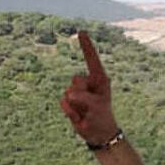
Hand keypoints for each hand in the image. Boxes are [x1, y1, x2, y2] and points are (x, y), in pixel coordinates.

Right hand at [60, 31, 118, 146]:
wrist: (97, 133)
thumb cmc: (102, 116)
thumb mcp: (97, 106)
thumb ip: (83, 97)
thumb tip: (68, 93)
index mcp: (99, 78)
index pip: (91, 59)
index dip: (86, 46)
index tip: (81, 32)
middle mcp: (87, 82)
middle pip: (76, 80)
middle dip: (82, 94)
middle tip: (90, 106)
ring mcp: (77, 91)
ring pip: (68, 92)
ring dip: (77, 106)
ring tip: (86, 112)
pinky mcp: (68, 101)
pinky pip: (63, 102)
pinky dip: (70, 112)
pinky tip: (78, 117)